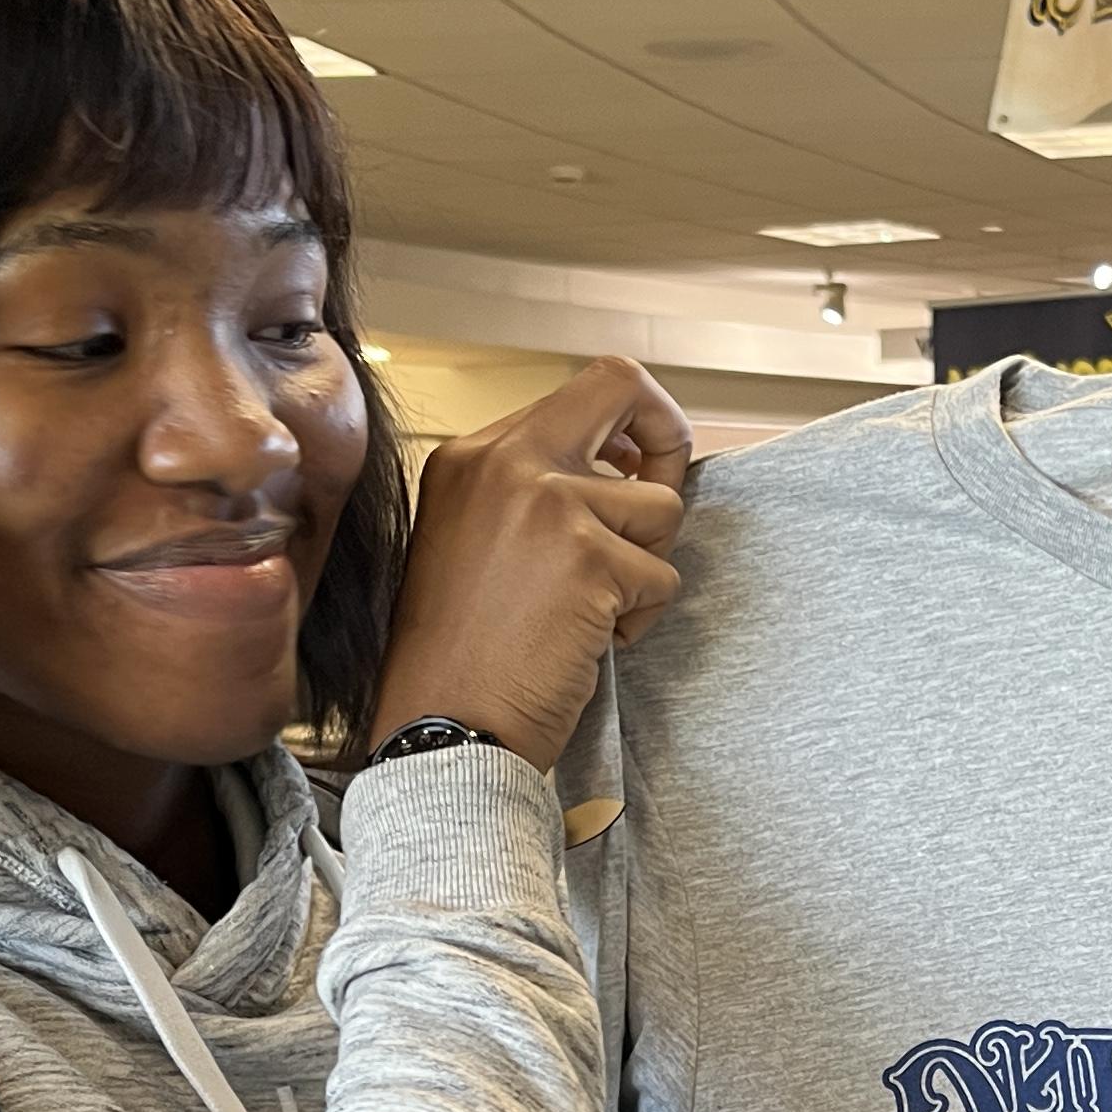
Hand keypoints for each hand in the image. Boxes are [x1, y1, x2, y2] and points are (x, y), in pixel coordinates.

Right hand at [373, 358, 690, 771]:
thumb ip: (533, 492)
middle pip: (622, 384)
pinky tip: (587, 643)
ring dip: (646, 568)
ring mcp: (548, 503)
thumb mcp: (473, 539)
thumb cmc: (460, 655)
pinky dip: (639, 620)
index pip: (579, 394)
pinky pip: (661, 577)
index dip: (625, 431)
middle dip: (668, 437)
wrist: (442, 727)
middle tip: (662, 498)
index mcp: (470, 455)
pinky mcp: (589, 557)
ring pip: (661, 506)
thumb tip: (626, 465)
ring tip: (593, 613)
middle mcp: (505, 460)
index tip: (635, 470)